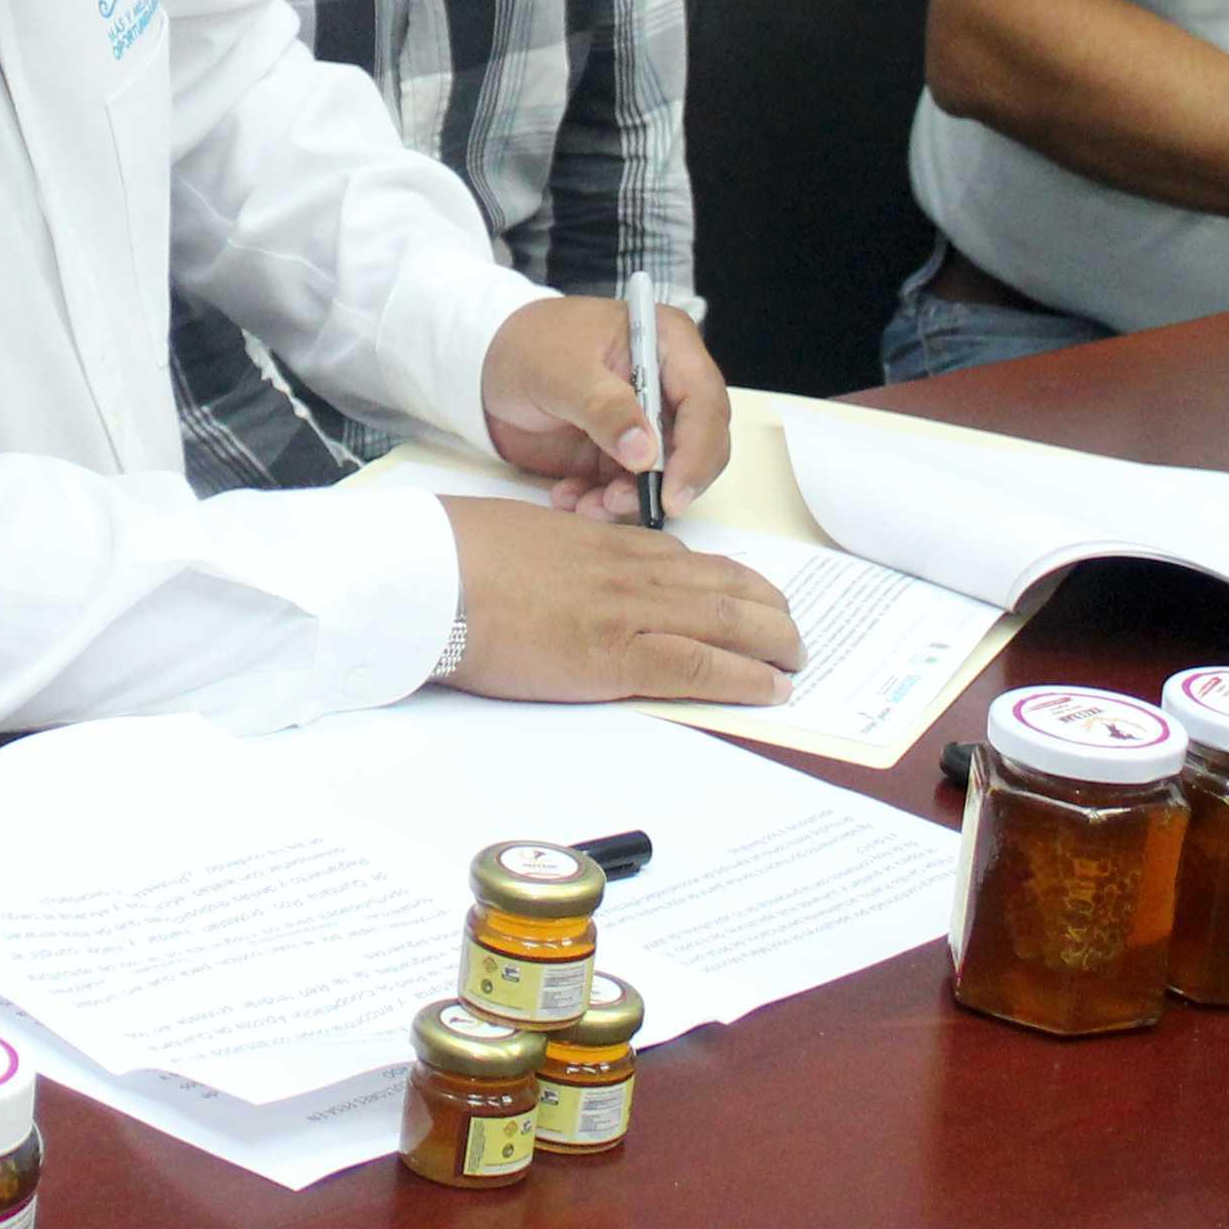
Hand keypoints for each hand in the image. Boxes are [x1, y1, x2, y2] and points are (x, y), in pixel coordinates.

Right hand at [434, 496, 804, 705]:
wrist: (431, 577)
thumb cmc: (462, 557)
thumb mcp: (530, 539)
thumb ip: (570, 556)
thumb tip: (582, 574)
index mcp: (608, 544)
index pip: (694, 562)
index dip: (737, 584)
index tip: (757, 600)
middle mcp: (632, 572)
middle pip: (726, 589)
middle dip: (770, 614)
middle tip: (792, 636)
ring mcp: (628, 613)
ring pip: (728, 623)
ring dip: (773, 644)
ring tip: (796, 662)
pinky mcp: (615, 657)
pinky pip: (699, 667)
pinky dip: (744, 679)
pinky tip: (770, 689)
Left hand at [476, 297, 736, 521]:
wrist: (485, 366)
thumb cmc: (528, 346)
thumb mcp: (562, 371)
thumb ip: (605, 409)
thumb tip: (646, 454)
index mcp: (669, 345)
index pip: (705, 404)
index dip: (697, 452)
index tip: (673, 493)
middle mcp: (668, 385)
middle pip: (698, 446)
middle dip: (663, 484)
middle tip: (618, 502)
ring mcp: (646, 423)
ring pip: (663, 477)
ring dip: (626, 499)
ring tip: (586, 504)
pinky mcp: (620, 454)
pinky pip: (626, 489)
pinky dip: (600, 502)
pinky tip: (568, 498)